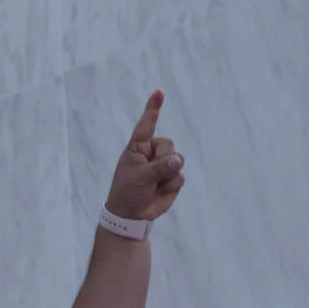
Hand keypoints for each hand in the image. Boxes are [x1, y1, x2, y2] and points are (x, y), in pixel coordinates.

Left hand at [105, 90, 184, 222]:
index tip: (159, 92)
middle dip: (163, 160)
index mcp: (138, 147)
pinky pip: (180, 176)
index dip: (153, 108)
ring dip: (168, 174)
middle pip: (169, 144)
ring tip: (154, 185)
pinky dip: (172, 185)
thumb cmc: (128, 192)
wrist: (132, 215)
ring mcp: (164, 164)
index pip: (146, 124)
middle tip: (149, 175)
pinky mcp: (172, 177)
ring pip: (178, 160)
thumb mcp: (140, 178)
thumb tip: (178, 161)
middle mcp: (152, 152)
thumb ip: (159, 168)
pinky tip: (160, 191)